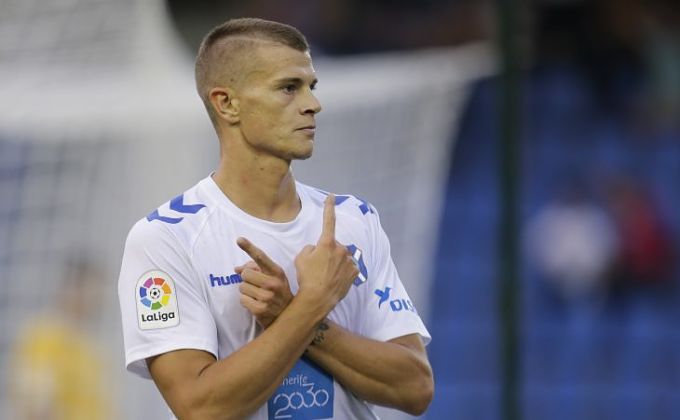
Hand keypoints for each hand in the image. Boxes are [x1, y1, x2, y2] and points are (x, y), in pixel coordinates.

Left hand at [236, 237, 292, 327]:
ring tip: (258, 296)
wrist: (288, 317)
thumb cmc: (278, 293)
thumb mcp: (273, 278)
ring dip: (246, 291)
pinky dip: (246, 302)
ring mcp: (267, 297)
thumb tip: (237, 269)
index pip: (261, 257)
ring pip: (242, 287)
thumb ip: (256, 270)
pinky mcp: (260, 309)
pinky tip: (256, 304)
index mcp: (277, 272)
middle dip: (247, 279)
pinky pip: (242, 300)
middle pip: (246, 274)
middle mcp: (273, 283)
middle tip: (256, 285)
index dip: (249, 247)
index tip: (239, 239)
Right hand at [294, 194, 358, 308]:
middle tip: (318, 267)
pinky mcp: (355, 272)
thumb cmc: (306, 278)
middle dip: (328, 252)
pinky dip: (343, 272)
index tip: (331, 197)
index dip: (329, 207)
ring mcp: (349, 261)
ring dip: (336, 262)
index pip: (328, 221)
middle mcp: (341, 249)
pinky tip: (335, 280)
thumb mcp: (300, 258)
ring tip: (326, 276)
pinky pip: (348, 268)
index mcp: (327, 243)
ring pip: (342, 257)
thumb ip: (310, 248)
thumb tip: (317, 249)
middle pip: (334, 246)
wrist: (317, 298)